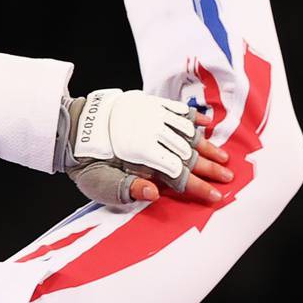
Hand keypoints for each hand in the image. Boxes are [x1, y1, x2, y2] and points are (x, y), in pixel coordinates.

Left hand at [64, 91, 232, 204]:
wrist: (73, 128)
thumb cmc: (87, 162)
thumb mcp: (101, 184)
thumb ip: (129, 190)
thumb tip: (155, 194)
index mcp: (145, 161)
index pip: (181, 178)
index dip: (200, 188)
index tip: (217, 196)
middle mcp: (154, 139)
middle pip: (190, 156)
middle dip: (211, 168)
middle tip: (229, 177)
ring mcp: (153, 121)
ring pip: (188, 134)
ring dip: (206, 147)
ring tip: (222, 156)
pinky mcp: (149, 106)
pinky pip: (177, 110)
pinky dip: (193, 117)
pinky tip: (207, 123)